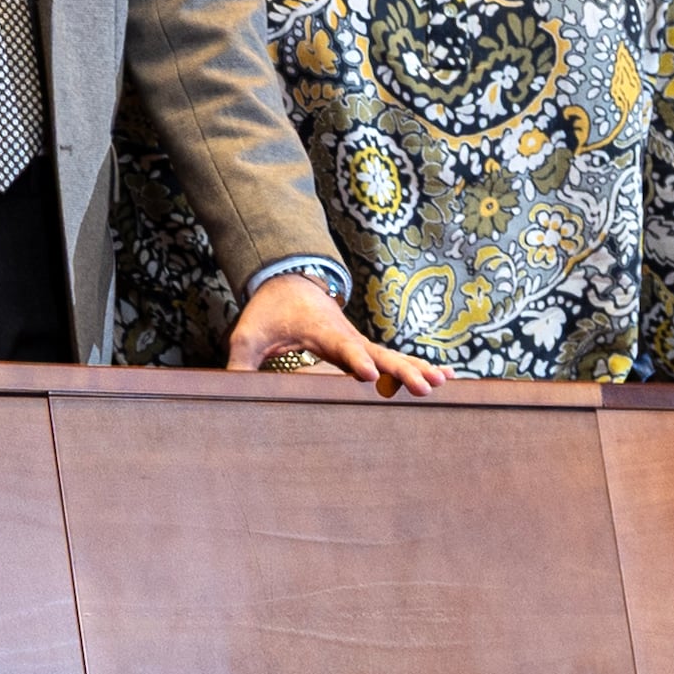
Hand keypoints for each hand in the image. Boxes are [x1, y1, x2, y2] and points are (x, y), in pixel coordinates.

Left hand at [225, 270, 438, 395]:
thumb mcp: (247, 334)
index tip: (367, 373)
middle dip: (400, 370)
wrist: (289, 281)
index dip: (353, 359)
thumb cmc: (269, 311)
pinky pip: (395, 357)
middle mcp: (347, 336)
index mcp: (321, 331)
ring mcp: (360, 341)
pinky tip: (446, 377)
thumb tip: (227, 392)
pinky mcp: (365, 348)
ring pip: (392, 355)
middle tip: (423, 387)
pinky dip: (419, 365)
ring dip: (417, 368)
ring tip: (442, 383)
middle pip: (378, 353)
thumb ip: (240, 364)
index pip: (340, 347)